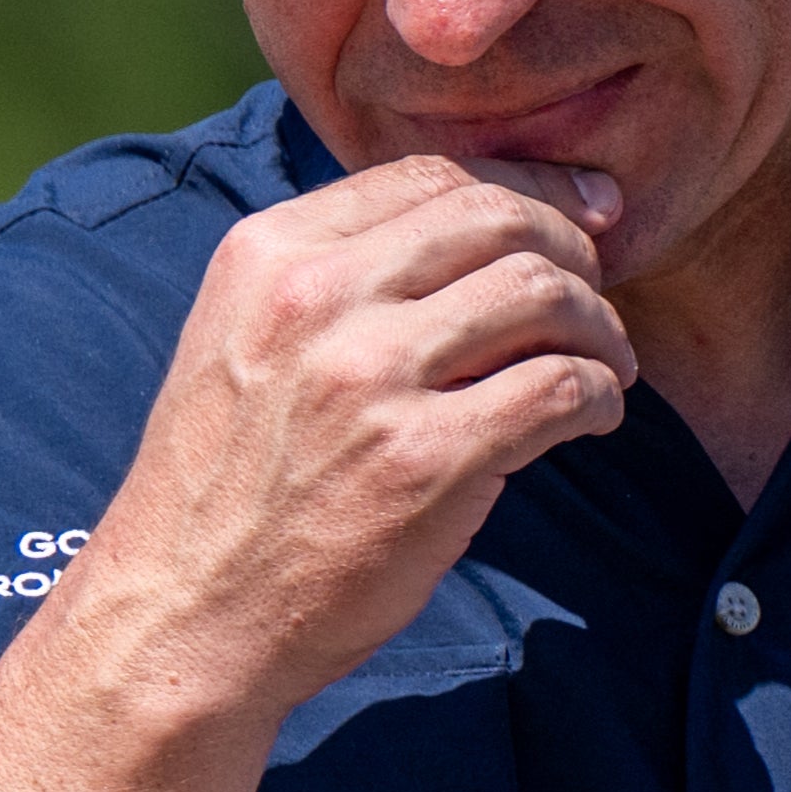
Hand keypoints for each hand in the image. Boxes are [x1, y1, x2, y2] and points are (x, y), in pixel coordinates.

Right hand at [54, 154, 635, 721]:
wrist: (184, 614)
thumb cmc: (227, 488)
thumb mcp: (243, 341)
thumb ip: (332, 280)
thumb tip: (473, 235)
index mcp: (270, 254)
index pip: (431, 177)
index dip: (524, 191)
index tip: (576, 220)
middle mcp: (318, 298)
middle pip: (499, 219)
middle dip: (573, 250)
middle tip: (597, 298)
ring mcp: (372, 378)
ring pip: (543, 293)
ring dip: (600, 327)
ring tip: (606, 366)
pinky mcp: (426, 460)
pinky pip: (560, 388)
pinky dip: (599, 395)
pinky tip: (594, 418)